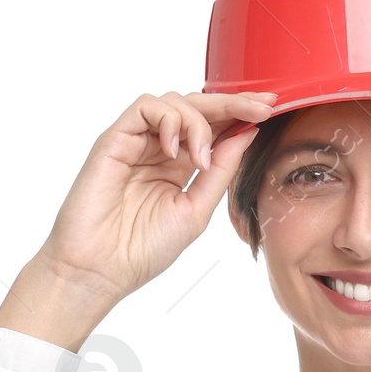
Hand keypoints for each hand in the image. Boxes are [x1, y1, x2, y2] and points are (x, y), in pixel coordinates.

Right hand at [0, 88, 277, 349]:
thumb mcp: (196, 210)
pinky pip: (145, 107)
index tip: (270, 110)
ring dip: (197, 122)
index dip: (240, 115)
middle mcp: (160, 150)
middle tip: (261, 107)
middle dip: (233, 103)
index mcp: (181, 168)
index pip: (214, 129)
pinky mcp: (115, 139)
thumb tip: (246, 134)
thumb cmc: (142, 250)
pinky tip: (173, 149)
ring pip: (174, 102)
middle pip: (198, 108)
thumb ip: (220, 171)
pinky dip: (167, 120)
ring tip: (201, 158)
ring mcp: (137, 142)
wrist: (100, 269)